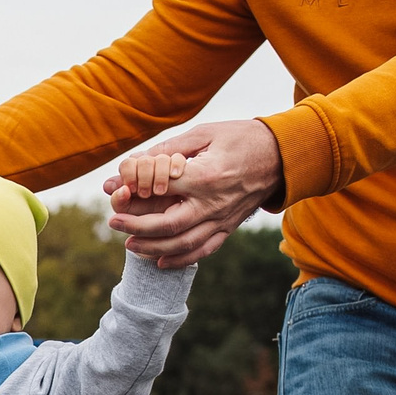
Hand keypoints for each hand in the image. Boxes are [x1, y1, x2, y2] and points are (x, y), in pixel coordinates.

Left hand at [103, 119, 282, 267]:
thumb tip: (135, 162)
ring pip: (184, 243)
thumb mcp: (204, 133)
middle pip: (169, 224)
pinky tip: (161, 261)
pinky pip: (204, 249)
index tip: (115, 190)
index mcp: (205, 176)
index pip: (161, 189)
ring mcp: (223, 218)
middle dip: (136, 227)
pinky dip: (181, 259)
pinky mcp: (230, 227)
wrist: (282, 154)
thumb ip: (169, 149)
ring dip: (153, 247)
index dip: (134, 191)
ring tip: (130, 245)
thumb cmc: (241, 138)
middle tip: (113, 223)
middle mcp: (213, 203)